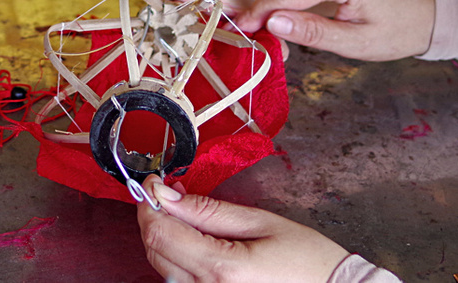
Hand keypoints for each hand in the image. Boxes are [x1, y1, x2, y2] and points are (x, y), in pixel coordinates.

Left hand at [138, 177, 349, 282]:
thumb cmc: (308, 261)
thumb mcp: (260, 222)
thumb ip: (207, 209)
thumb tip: (165, 194)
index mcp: (222, 269)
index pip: (160, 233)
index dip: (149, 203)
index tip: (153, 184)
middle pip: (155, 250)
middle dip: (155, 217)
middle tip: (172, 195)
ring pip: (163, 266)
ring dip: (166, 237)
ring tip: (191, 218)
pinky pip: (179, 280)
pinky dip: (179, 257)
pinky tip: (198, 242)